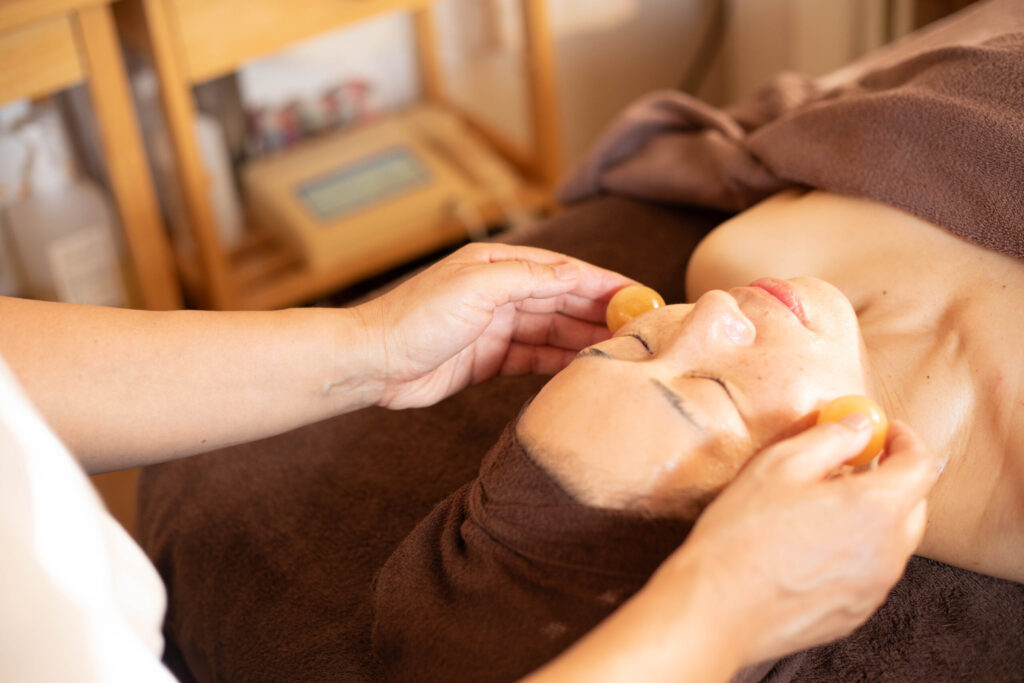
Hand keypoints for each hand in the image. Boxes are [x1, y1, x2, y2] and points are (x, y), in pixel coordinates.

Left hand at [353, 243, 632, 409]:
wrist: (373, 363)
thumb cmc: (417, 317)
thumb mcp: (478, 286)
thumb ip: (531, 278)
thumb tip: (579, 275)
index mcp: (499, 264)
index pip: (565, 271)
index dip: (605, 284)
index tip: (642, 296)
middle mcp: (501, 291)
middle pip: (564, 301)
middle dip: (604, 314)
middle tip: (644, 331)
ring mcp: (496, 326)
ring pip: (554, 331)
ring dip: (587, 339)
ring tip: (624, 353)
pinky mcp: (490, 359)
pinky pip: (536, 357)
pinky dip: (561, 362)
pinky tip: (587, 369)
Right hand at [647, 418, 939, 669]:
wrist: (717, 608)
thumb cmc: (742, 535)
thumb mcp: (779, 466)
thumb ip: (831, 438)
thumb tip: (860, 423)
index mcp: (875, 509)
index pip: (921, 465)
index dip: (905, 440)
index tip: (884, 431)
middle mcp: (888, 552)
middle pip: (914, 505)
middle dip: (892, 477)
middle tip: (852, 463)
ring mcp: (874, 588)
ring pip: (892, 540)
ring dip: (872, 516)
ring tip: (822, 505)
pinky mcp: (855, 613)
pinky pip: (870, 571)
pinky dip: (856, 550)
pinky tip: (811, 545)